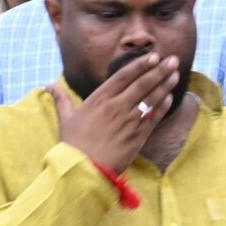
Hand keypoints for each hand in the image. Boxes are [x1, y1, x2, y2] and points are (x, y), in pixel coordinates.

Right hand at [54, 52, 179, 172]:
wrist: (84, 169)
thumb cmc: (73, 144)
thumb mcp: (66, 118)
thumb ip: (61, 99)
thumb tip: (49, 85)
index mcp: (100, 98)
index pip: (124, 76)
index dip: (140, 65)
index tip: (154, 56)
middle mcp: (117, 106)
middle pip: (142, 84)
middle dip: (160, 70)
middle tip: (173, 60)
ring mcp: (129, 121)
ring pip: (151, 98)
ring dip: (165, 85)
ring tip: (176, 73)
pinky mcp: (138, 136)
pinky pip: (153, 118)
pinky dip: (163, 106)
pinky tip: (170, 97)